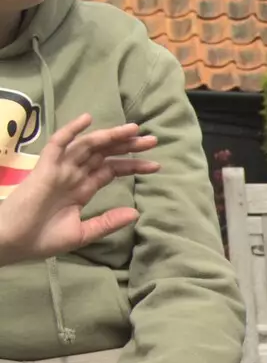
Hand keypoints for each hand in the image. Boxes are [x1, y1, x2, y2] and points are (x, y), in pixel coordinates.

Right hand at [0, 115, 158, 265]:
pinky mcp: (45, 168)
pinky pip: (58, 145)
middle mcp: (72, 175)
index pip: (110, 170)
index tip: (156, 165)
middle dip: (127, 146)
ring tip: (134, 129)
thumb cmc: (43, 238)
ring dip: (110, 136)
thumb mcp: (83, 233)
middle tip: (153, 140)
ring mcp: (59, 169)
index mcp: (81, 188)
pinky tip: (87, 120)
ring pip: (88, 146)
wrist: (14, 242)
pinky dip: (72, 131)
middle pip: (104, 154)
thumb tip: (136, 213)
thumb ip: (107, 222)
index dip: (132, 165)